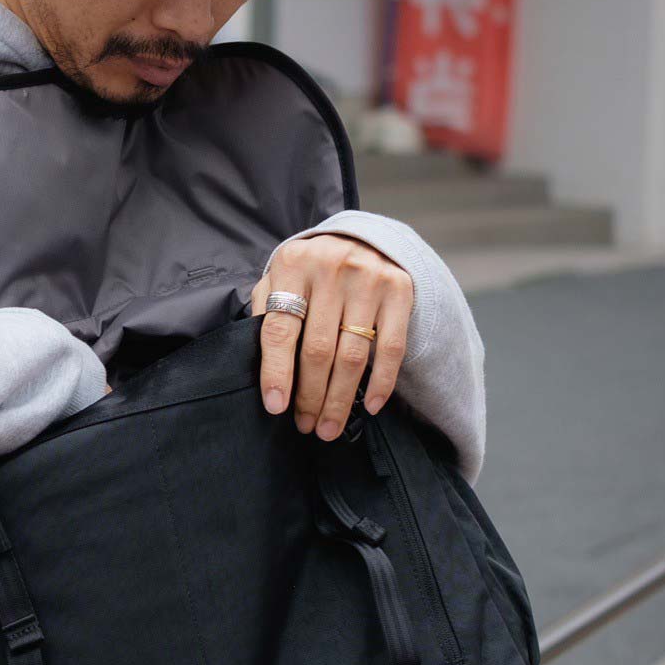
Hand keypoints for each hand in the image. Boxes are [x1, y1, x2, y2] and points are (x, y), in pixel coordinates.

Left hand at [250, 236, 413, 439]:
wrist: (362, 237)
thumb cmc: (311, 270)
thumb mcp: (280, 278)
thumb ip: (267, 312)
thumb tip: (265, 373)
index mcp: (292, 264)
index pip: (280, 329)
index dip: (276, 372)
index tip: (276, 407)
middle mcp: (332, 268)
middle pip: (318, 349)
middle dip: (310, 396)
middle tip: (306, 425)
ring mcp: (369, 278)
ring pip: (352, 355)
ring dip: (340, 399)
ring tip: (329, 426)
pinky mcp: (399, 290)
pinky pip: (390, 348)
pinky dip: (381, 382)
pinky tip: (368, 406)